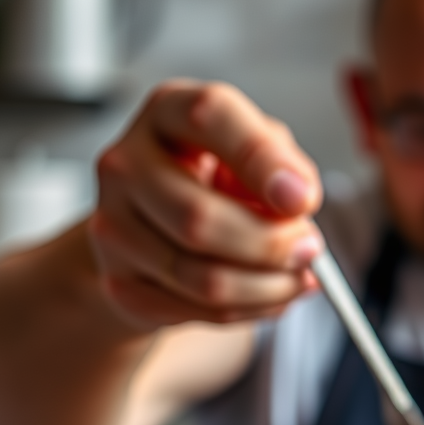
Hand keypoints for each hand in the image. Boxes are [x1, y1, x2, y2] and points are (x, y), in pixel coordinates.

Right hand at [89, 80, 323, 328]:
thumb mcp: (262, 157)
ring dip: (268, 287)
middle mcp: (127, 164)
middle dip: (271, 245)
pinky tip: (264, 294)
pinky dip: (249, 310)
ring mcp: (113, 226)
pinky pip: (198, 312)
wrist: (164, 233)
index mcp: (169, 112)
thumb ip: (287, 169)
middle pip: (198, 218)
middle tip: (310, 250)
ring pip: (203, 278)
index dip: (261, 159)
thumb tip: (299, 200)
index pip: (209, 116)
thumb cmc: (220, 185)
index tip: (303, 198)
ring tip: (296, 277)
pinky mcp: (120, 284)